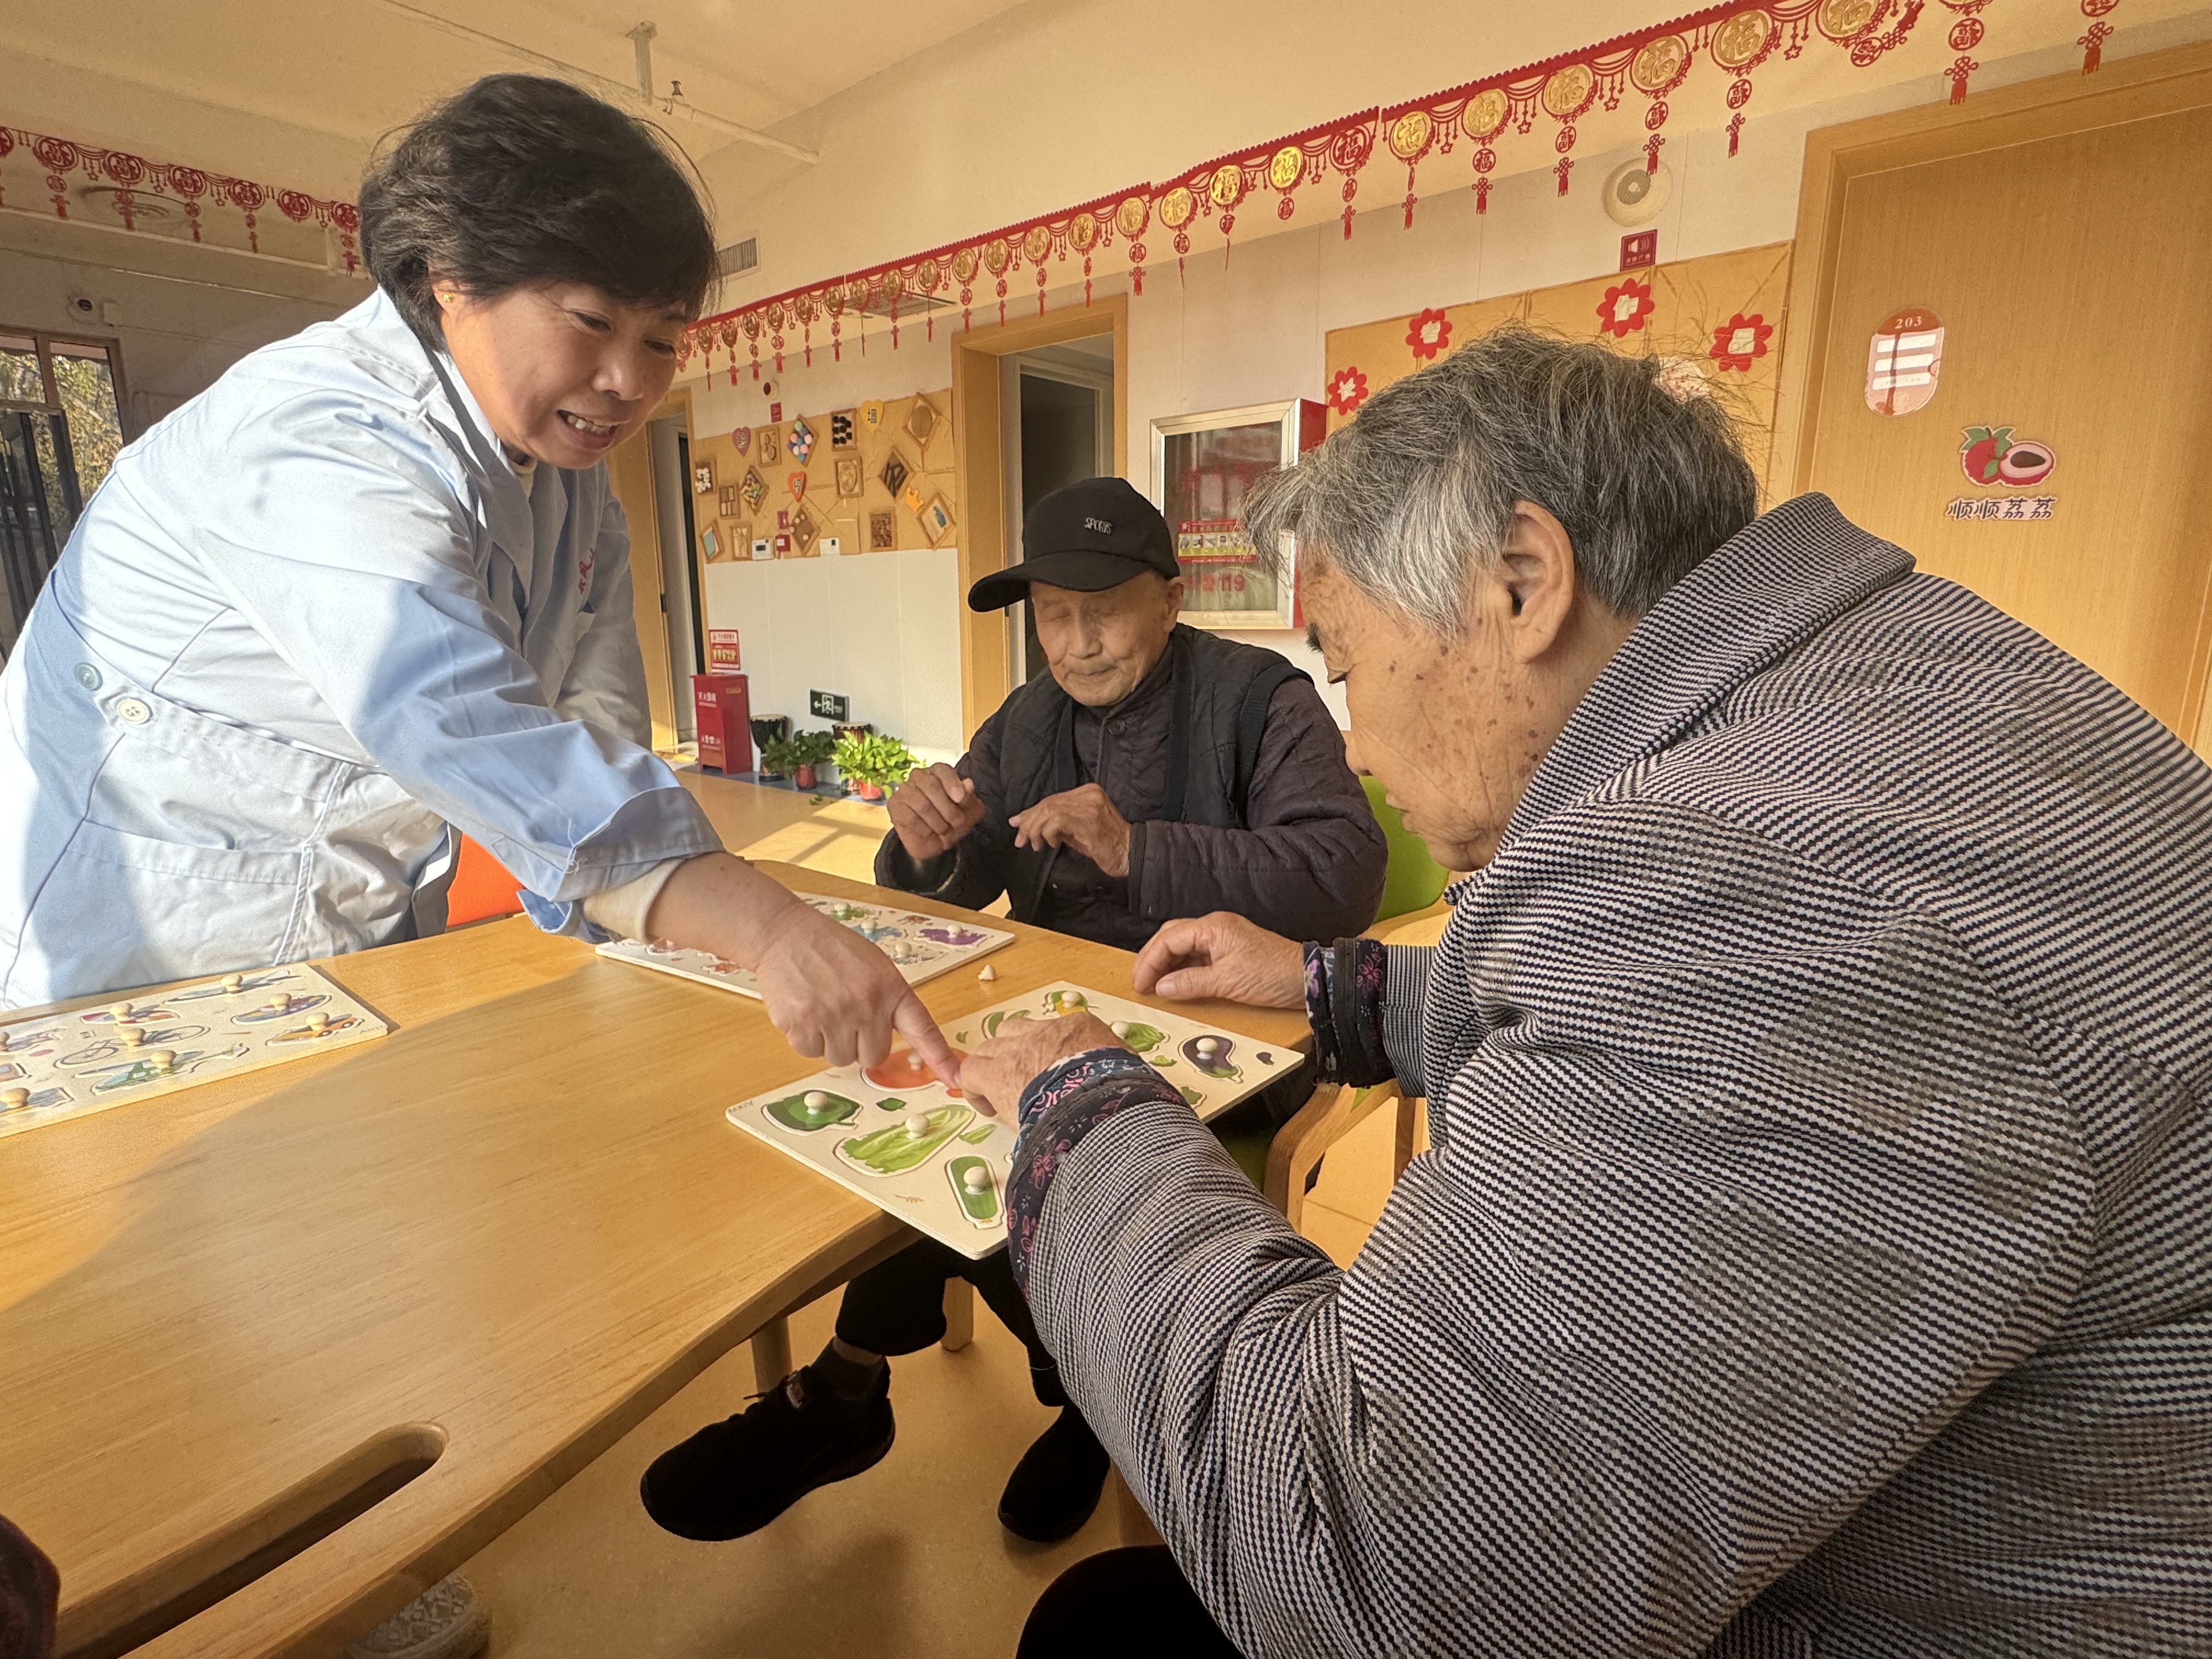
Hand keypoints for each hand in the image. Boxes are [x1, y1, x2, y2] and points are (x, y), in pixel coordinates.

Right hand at [749, 900, 963, 1081]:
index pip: (922, 1028)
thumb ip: (888, 1000)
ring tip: (822, 1007)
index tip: (956, 1079)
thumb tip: (892, 1039)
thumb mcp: (873, 966)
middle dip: (859, 1043)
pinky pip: (810, 1053)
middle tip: (844, 1015)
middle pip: (873, 1057)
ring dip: (830, 1041)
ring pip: (840, 1059)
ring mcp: (832, 1015)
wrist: (784, 934)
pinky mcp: (801, 1024)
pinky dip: (806, 1038)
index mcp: (889, 987)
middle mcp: (865, 1004)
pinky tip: (803, 1009)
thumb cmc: (831, 949)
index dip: (940, 1057)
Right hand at [889, 763, 985, 864]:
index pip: (943, 770)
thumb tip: (968, 784)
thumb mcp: (969, 811)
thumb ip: (970, 798)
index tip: (959, 798)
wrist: (935, 843)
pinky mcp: (894, 805)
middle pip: (931, 786)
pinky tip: (928, 831)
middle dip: (948, 809)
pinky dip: (924, 829)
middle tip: (957, 823)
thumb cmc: (952, 821)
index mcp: (938, 772)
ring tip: (943, 830)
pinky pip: (910, 817)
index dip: (952, 783)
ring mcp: (904, 790)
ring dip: (938, 822)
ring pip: (922, 805)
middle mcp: (919, 776)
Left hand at [961, 1010, 1124, 1118]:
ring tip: (1001, 1094)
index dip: (1046, 1053)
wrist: (1098, 1101)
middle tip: (1021, 1079)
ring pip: (990, 1047)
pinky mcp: (995, 1073)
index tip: (1049, 1073)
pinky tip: (987, 1106)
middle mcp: (1043, 1031)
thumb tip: (1126, 1085)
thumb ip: (1116, 1069)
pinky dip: (974, 1088)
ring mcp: (1016, 1050)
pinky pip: (971, 1072)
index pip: (1053, 1032)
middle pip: (1015, 1032)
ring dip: (993, 1068)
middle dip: (1014, 1052)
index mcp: (1078, 1028)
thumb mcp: (1126, 1070)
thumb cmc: (1118, 1090)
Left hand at [1009, 784, 1131, 877]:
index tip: (1017, 825)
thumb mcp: (1076, 830)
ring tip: (1035, 844)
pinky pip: (1057, 821)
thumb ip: (1054, 823)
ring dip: (1036, 829)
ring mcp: (1089, 806)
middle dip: (1029, 822)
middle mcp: (1088, 794)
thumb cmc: (1104, 845)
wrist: (1131, 854)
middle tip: (1021, 840)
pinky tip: (1050, 843)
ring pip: (1049, 810)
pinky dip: (1048, 833)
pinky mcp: (1089, 820)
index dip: (1031, 812)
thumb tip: (1023, 822)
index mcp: (1086, 792)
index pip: (1051, 799)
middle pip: (1048, 803)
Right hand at [1132, 912, 1305, 1006]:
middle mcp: (1215, 928)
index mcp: (1212, 927)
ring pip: (1184, 946)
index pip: (1168, 938)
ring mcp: (1223, 939)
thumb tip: (1161, 987)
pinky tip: (1176, 984)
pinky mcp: (1231, 951)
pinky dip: (1183, 969)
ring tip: (1154, 985)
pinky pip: (1198, 956)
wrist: (1308, 977)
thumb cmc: (1272, 975)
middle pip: (1172, 937)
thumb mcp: (1227, 982)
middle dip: (1152, 958)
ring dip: (1166, 964)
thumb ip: (1191, 983)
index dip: (1149, 961)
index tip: (1139, 984)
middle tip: (1140, 983)